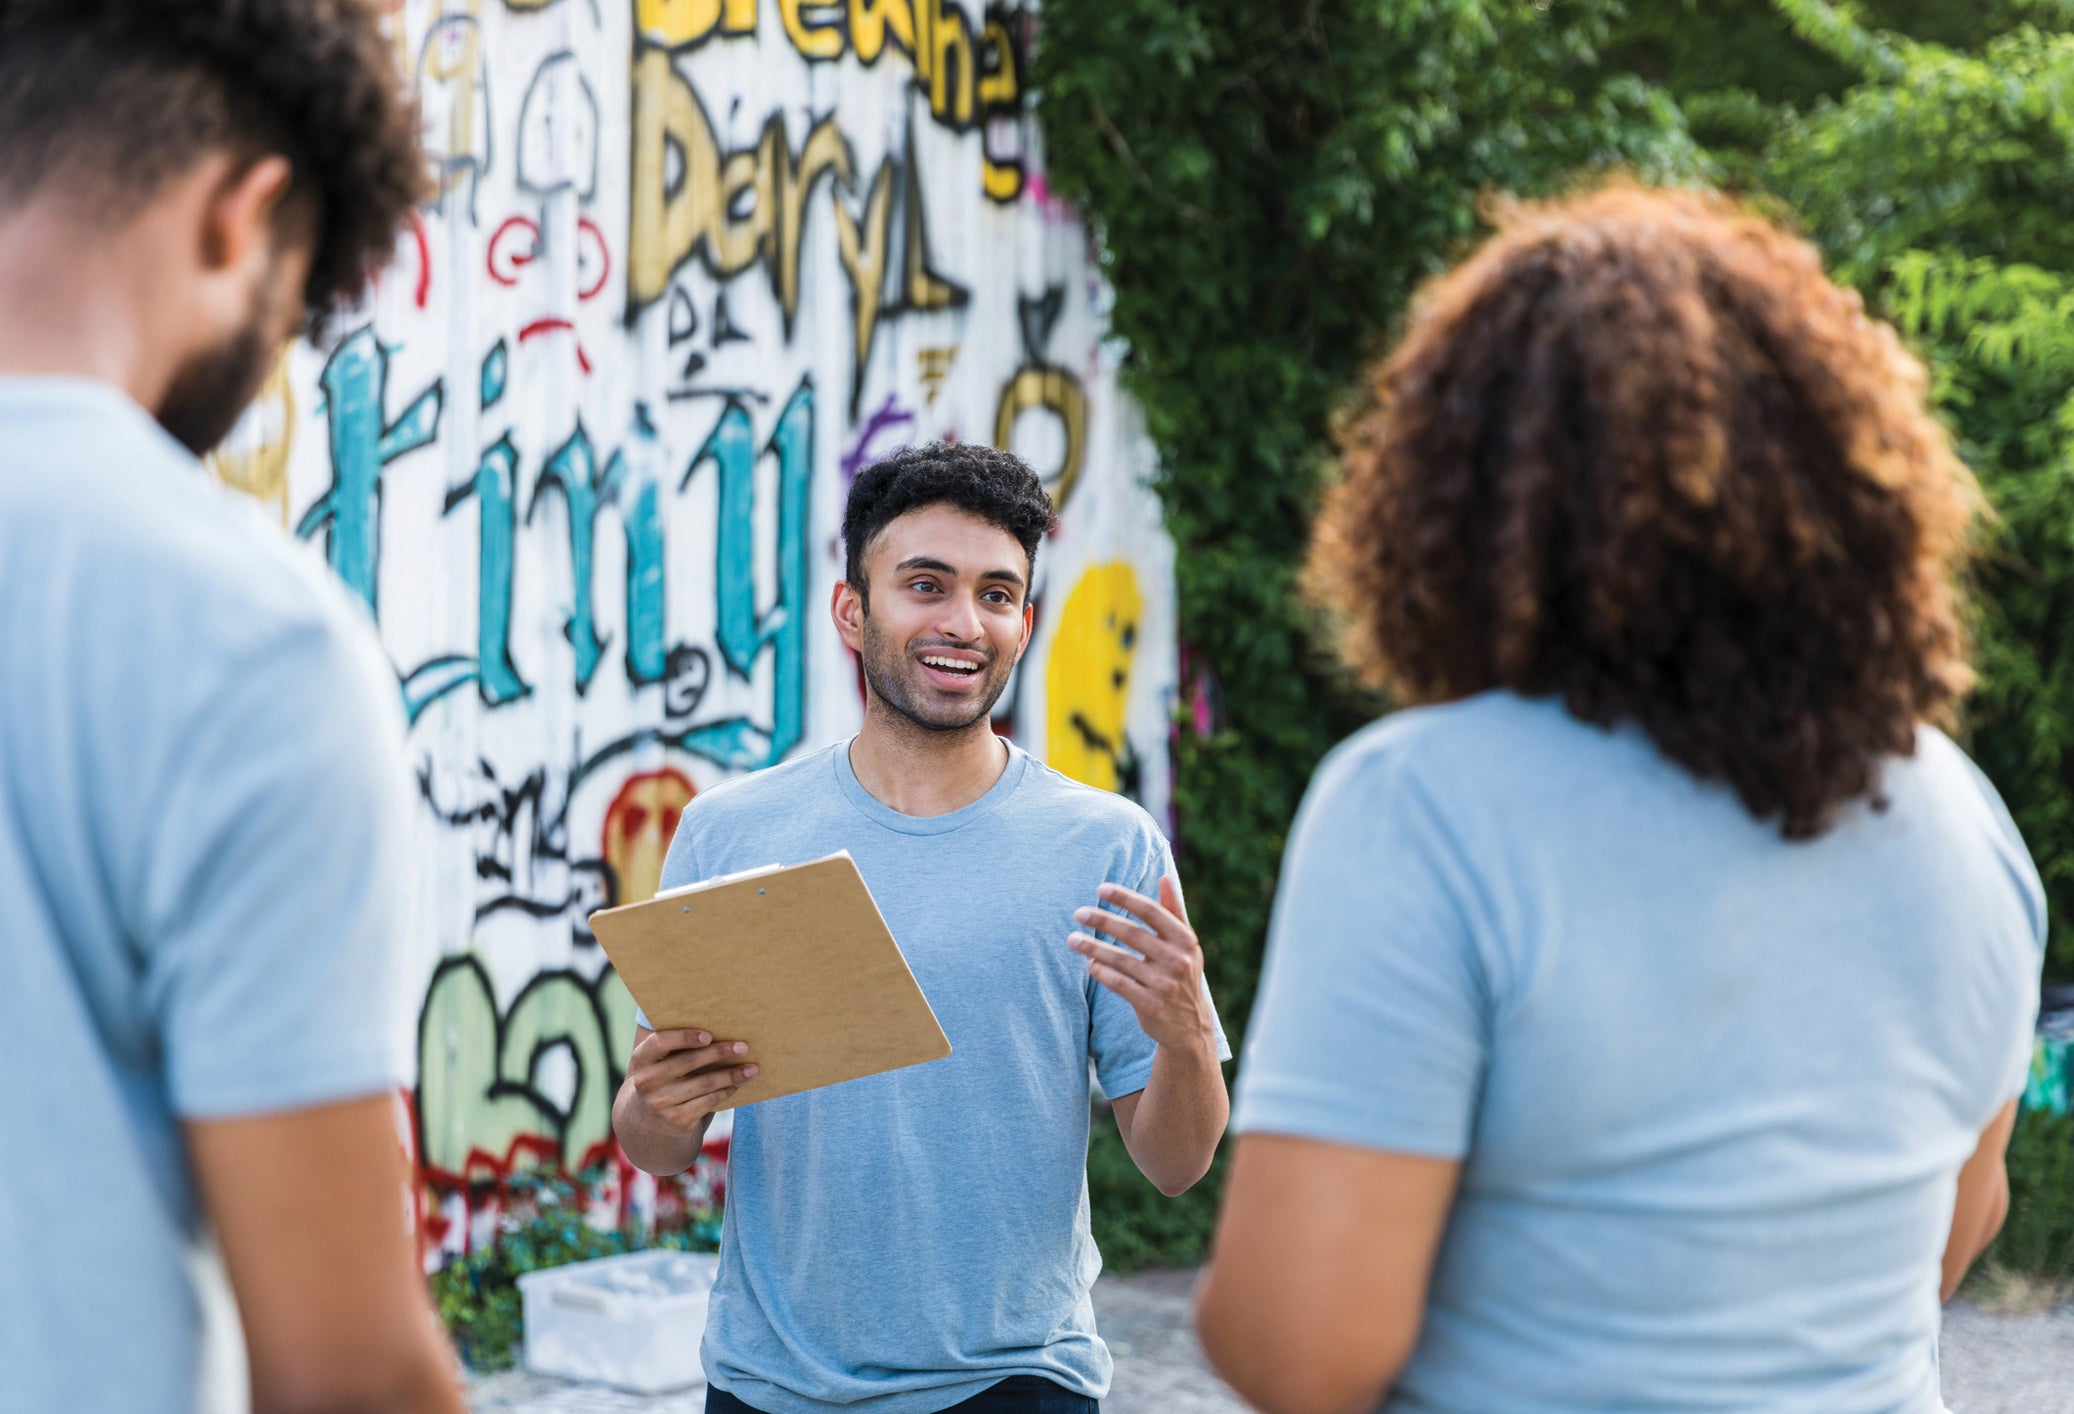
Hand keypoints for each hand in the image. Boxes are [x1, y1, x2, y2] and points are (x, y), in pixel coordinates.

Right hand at [625, 1028, 757, 1133]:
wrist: (647, 1118)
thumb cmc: (662, 1076)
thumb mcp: (657, 1061)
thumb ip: (675, 1045)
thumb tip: (720, 1026)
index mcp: (641, 1058)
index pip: (660, 1042)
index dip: (685, 1037)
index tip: (709, 1035)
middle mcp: (647, 1081)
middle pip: (689, 1061)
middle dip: (720, 1052)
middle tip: (744, 1047)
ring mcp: (660, 1103)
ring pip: (705, 1084)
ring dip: (732, 1075)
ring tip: (752, 1069)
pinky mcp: (676, 1120)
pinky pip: (708, 1101)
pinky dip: (726, 1091)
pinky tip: (737, 1085)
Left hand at [1070, 878, 1216, 1053]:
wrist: (1191, 1027)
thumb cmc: (1182, 976)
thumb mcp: (1186, 944)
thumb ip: (1174, 911)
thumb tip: (1165, 877)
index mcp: (1186, 940)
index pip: (1151, 911)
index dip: (1125, 898)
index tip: (1101, 888)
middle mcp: (1178, 960)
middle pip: (1133, 934)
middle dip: (1103, 921)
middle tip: (1078, 913)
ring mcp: (1165, 984)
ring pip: (1122, 960)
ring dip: (1094, 947)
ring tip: (1072, 939)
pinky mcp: (1151, 1005)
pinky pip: (1120, 985)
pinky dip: (1103, 973)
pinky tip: (1089, 964)